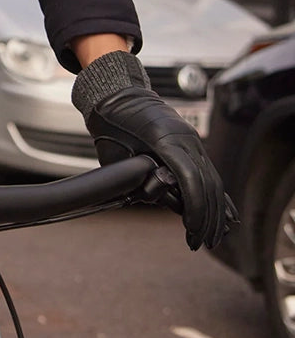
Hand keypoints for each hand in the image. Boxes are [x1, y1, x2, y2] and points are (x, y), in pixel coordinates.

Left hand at [72, 53, 235, 250]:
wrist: (116, 95)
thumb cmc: (111, 124)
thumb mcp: (117, 154)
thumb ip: (139, 178)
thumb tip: (165, 200)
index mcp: (166, 138)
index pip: (190, 179)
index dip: (194, 208)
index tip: (192, 230)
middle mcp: (186, 138)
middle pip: (207, 183)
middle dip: (206, 217)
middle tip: (201, 243)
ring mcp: (191, 139)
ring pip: (213, 179)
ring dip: (214, 210)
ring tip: (212, 236)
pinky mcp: (191, 143)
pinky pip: (208, 171)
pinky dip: (217, 195)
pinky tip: (226, 215)